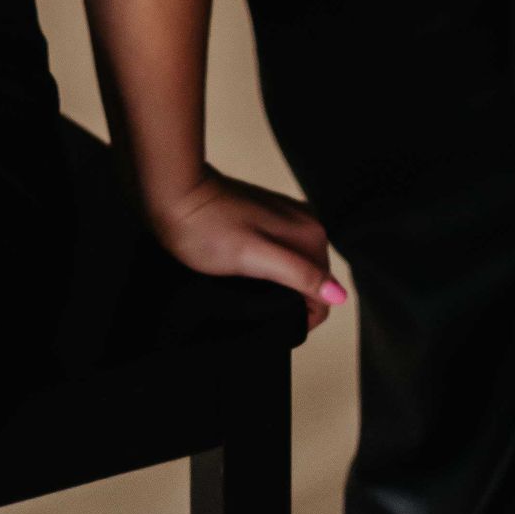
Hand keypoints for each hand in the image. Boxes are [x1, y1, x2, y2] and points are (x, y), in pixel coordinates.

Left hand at [148, 168, 347, 328]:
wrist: (176, 196)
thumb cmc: (207, 228)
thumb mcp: (254, 258)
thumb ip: (299, 274)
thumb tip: (338, 295)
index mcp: (310, 234)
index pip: (326, 294)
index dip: (301, 315)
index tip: (270, 317)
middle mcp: (306, 222)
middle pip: (314, 282)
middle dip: (292, 300)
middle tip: (255, 301)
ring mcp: (288, 219)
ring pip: (298, 270)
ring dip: (280, 286)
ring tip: (249, 288)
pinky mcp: (270, 219)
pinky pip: (283, 257)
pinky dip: (270, 272)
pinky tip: (248, 273)